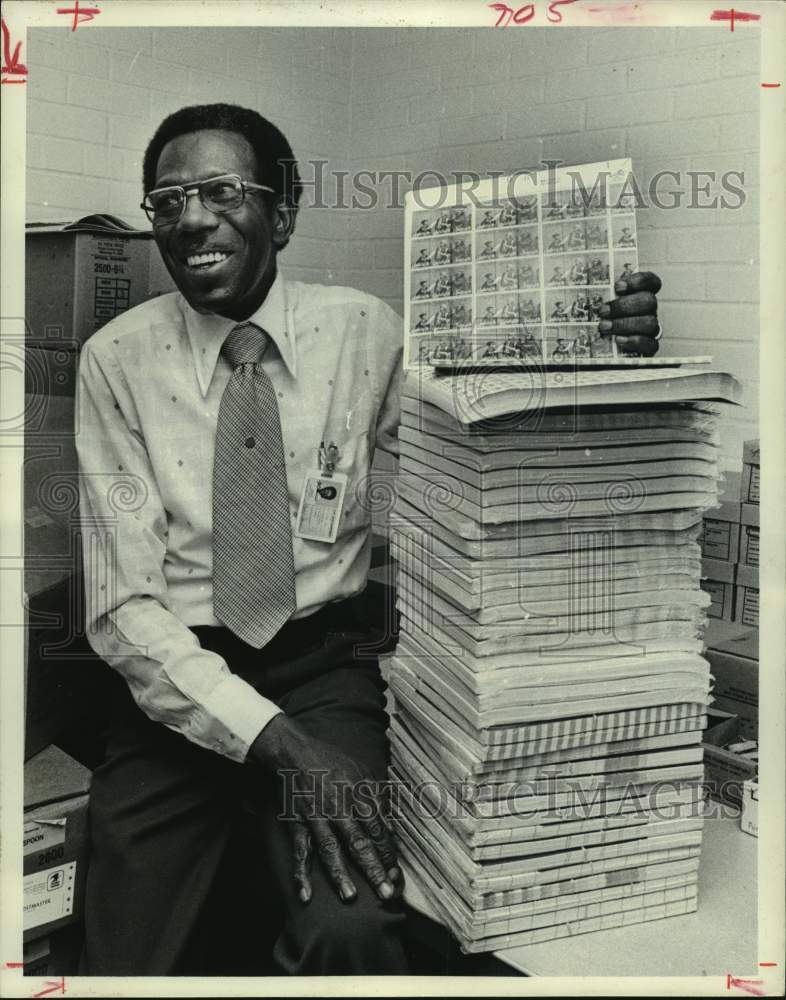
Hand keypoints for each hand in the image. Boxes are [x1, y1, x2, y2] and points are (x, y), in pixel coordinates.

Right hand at [250, 714, 401, 904]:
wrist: (294, 752)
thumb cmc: (332, 763)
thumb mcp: (362, 771)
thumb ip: (378, 798)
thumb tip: (391, 827)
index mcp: (358, 795)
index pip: (377, 829)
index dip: (388, 852)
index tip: (396, 874)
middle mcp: (339, 808)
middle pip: (358, 841)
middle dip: (373, 868)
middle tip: (386, 893)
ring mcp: (316, 817)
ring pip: (330, 849)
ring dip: (339, 874)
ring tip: (350, 897)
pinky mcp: (297, 823)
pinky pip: (300, 851)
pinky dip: (301, 874)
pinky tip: (305, 895)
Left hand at [598, 270, 661, 355]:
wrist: (601, 352)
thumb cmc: (600, 323)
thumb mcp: (598, 307)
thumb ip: (599, 297)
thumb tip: (584, 289)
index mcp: (640, 296)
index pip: (651, 282)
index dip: (639, 281)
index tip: (618, 286)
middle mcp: (648, 311)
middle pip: (648, 301)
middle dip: (624, 306)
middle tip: (603, 311)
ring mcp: (650, 329)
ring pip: (650, 322)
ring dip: (625, 324)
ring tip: (604, 327)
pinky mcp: (649, 347)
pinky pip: (651, 344)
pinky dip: (635, 341)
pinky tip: (619, 340)